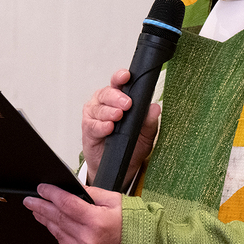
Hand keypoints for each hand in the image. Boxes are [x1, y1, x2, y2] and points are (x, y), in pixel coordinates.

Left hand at [23, 184, 122, 243]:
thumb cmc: (133, 227)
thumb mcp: (116, 202)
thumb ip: (93, 194)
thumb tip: (74, 189)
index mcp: (96, 221)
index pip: (66, 204)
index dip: (51, 194)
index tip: (42, 189)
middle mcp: (87, 239)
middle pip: (57, 218)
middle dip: (41, 207)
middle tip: (30, 200)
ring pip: (57, 233)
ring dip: (46, 220)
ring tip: (38, 211)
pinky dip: (58, 234)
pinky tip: (54, 226)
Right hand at [81, 69, 160, 187]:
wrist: (120, 167)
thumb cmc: (131, 145)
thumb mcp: (145, 135)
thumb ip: (149, 121)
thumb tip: (155, 108)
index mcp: (119, 98)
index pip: (118, 83)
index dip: (120, 77)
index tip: (126, 76)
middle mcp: (105, 103)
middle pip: (107, 93)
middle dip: (117, 97)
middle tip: (127, 104)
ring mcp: (95, 115)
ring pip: (99, 108)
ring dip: (109, 112)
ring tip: (118, 116)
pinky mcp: (88, 129)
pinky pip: (92, 124)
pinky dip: (101, 126)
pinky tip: (108, 127)